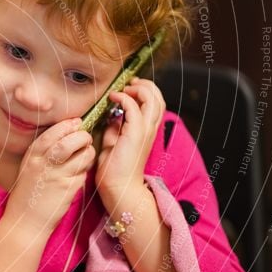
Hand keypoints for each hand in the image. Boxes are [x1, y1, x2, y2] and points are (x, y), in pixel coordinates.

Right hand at [3, 117, 95, 237]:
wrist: (24, 221)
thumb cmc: (28, 193)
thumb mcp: (29, 167)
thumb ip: (43, 151)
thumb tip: (66, 134)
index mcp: (33, 155)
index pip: (54, 132)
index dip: (68, 125)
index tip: (76, 123)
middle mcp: (44, 163)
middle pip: (71, 141)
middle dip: (83, 137)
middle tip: (85, 139)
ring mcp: (57, 176)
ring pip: (83, 156)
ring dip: (88, 154)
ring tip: (84, 157)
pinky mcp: (67, 189)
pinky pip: (83, 174)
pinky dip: (84, 172)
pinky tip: (78, 175)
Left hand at [96, 77, 164, 203]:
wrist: (118, 187)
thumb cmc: (114, 169)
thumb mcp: (113, 142)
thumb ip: (116, 128)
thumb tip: (112, 115)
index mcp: (147, 130)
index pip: (155, 103)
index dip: (145, 90)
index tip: (128, 87)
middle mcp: (150, 129)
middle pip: (158, 97)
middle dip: (145, 85)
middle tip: (129, 83)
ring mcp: (145, 131)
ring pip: (152, 98)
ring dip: (138, 88)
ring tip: (123, 89)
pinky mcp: (135, 134)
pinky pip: (134, 107)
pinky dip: (124, 98)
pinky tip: (113, 98)